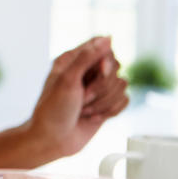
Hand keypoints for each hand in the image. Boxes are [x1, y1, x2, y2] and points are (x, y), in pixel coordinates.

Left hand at [27, 36, 128, 160]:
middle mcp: (86, 72)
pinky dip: (111, 111)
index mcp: (72, 60)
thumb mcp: (67, 80)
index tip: (100, 70)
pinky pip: (125, 100)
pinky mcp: (106, 104)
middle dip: (102, 86)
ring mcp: (97, 89)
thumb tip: (107, 38)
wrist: (52, 140)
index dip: (106, 59)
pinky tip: (93, 117)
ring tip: (84, 110)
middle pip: (116, 66)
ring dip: (103, 102)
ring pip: (122, 85)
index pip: (102, 45)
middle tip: (83, 98)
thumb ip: (87, 57)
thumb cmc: (53, 110)